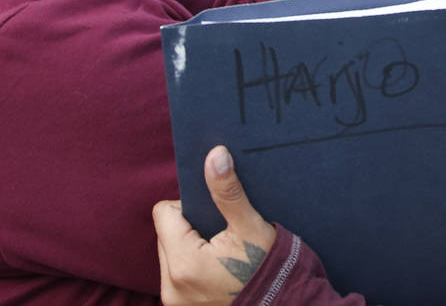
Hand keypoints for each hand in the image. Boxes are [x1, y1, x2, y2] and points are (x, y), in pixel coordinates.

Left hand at [153, 147, 275, 305]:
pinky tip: (215, 271)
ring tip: (219, 256)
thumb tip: (215, 155)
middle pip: (165, 233)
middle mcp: (170, 285)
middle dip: (189, 228)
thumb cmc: (268, 269)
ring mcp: (174, 300)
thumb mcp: (250, 227)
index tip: (214, 217)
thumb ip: (228, 192)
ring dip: (188, 248)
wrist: (282, 305)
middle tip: (220, 237)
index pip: (163, 212)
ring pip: (169, 253)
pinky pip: (175, 274)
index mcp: (183, 262)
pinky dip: (191, 268)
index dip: (188, 206)